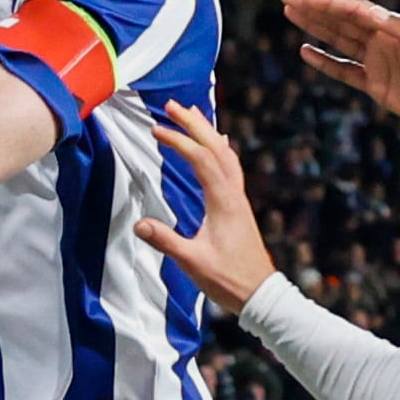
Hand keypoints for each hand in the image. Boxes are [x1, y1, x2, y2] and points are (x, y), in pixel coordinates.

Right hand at [131, 101, 278, 313]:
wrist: (259, 293)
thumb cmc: (228, 279)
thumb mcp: (193, 262)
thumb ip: (167, 241)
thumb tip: (139, 224)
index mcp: (223, 201)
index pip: (200, 159)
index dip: (178, 141)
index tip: (156, 129)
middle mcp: (233, 194)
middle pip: (216, 148)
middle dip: (194, 124)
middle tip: (173, 105)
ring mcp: (238, 199)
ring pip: (225, 154)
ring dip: (207, 133)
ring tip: (192, 114)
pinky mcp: (238, 206)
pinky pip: (230, 167)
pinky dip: (219, 149)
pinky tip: (217, 146)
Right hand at [279, 0, 399, 133]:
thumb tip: (372, 15)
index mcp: (394, 26)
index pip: (353, 10)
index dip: (327, 2)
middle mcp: (382, 40)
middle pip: (341, 20)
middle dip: (314, 8)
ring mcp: (378, 62)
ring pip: (339, 40)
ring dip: (316, 27)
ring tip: (291, 14)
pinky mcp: (376, 85)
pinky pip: (344, 71)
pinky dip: (325, 62)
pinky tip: (305, 51)